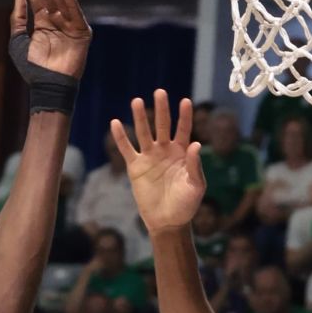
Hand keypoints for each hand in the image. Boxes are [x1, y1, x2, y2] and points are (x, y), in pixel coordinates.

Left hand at [11, 0, 89, 76]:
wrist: (47, 87)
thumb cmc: (32, 68)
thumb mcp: (17, 41)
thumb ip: (18, 19)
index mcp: (42, 20)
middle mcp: (56, 18)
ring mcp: (69, 24)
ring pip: (60, 2)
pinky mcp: (81, 33)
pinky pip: (76, 15)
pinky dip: (71, 4)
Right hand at [112, 90, 204, 232]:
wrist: (168, 220)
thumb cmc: (186, 204)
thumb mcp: (196, 186)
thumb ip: (195, 165)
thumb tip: (196, 144)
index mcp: (182, 153)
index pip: (184, 130)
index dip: (184, 116)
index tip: (185, 101)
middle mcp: (165, 151)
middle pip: (162, 126)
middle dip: (161, 110)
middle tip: (159, 92)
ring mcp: (149, 158)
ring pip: (144, 133)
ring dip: (140, 118)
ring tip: (137, 101)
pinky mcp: (135, 167)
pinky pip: (126, 149)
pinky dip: (120, 137)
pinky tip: (115, 123)